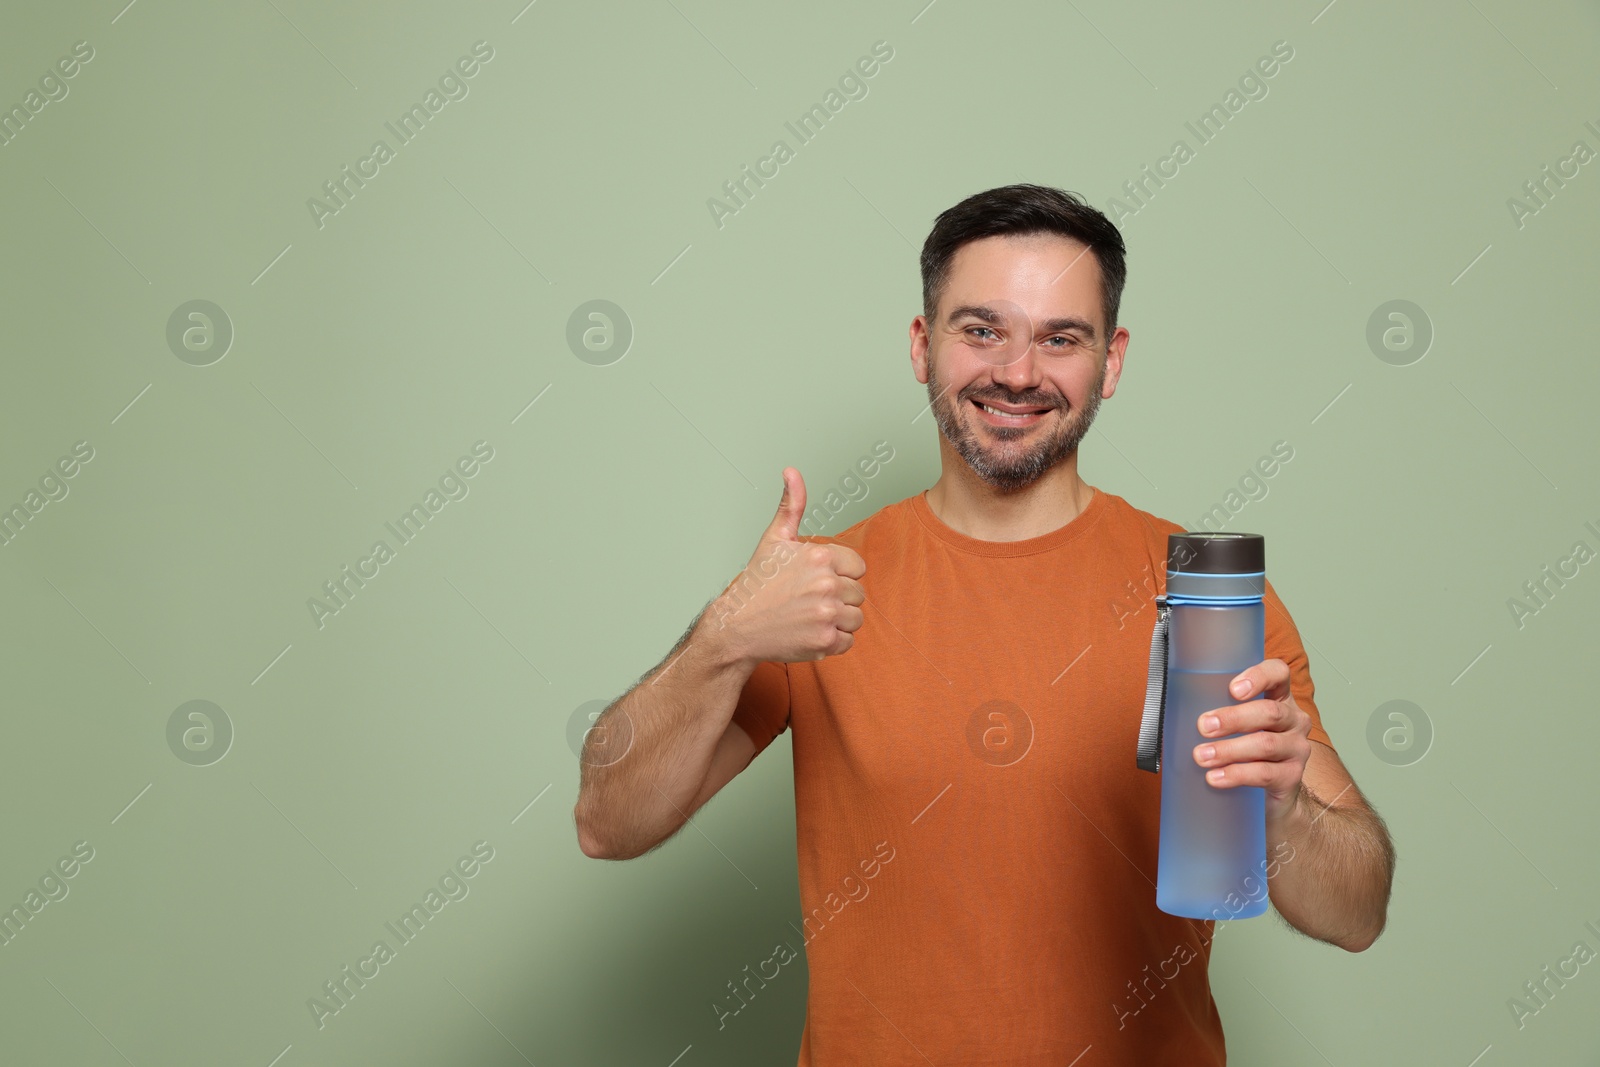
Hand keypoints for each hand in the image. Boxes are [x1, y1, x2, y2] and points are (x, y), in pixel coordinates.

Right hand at [713, 467, 867, 664]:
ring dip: (838, 620)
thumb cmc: (757, 584)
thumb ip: (792, 505)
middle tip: (807, 600)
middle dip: (837, 598)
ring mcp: (827, 614)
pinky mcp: (825, 641)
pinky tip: (809, 631)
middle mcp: (827, 584)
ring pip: (856, 618)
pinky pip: (848, 641)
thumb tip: (792, 471)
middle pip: (858, 593)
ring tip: (809, 616)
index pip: (857, 567)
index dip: (839, 573)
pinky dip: (832, 641)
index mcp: (820, 557)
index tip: (815, 580)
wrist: (736, 627)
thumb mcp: (774, 539)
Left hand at [1191, 658, 1311, 826]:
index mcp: (1278, 697)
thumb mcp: (1233, 725)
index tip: (1232, 689)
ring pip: (1265, 744)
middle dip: (1232, 718)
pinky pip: (1265, 774)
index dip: (1258, 676)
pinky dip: (1236, 775)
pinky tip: (1215, 777)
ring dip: (1229, 750)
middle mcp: (1293, 719)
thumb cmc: (1243, 751)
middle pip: (1269, 712)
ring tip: (1201, 756)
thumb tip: (1162, 704)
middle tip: (1203, 726)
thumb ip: (1211, 709)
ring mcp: (1297, 748)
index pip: (1278, 673)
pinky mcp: (1292, 777)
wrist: (1269, 796)